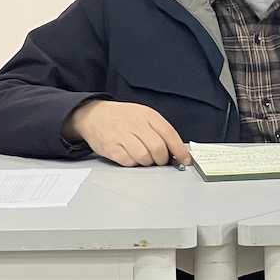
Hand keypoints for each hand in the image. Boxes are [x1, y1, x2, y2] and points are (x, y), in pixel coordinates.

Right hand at [63, 100, 190, 167]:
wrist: (94, 115)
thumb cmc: (122, 117)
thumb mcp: (144, 115)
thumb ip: (159, 129)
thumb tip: (175, 149)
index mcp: (148, 115)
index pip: (169, 134)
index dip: (179, 150)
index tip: (185, 160)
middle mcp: (136, 125)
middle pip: (158, 148)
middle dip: (162, 159)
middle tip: (160, 160)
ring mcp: (122, 136)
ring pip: (145, 157)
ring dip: (148, 162)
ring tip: (145, 158)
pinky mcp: (111, 148)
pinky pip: (129, 162)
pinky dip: (134, 164)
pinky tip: (132, 157)